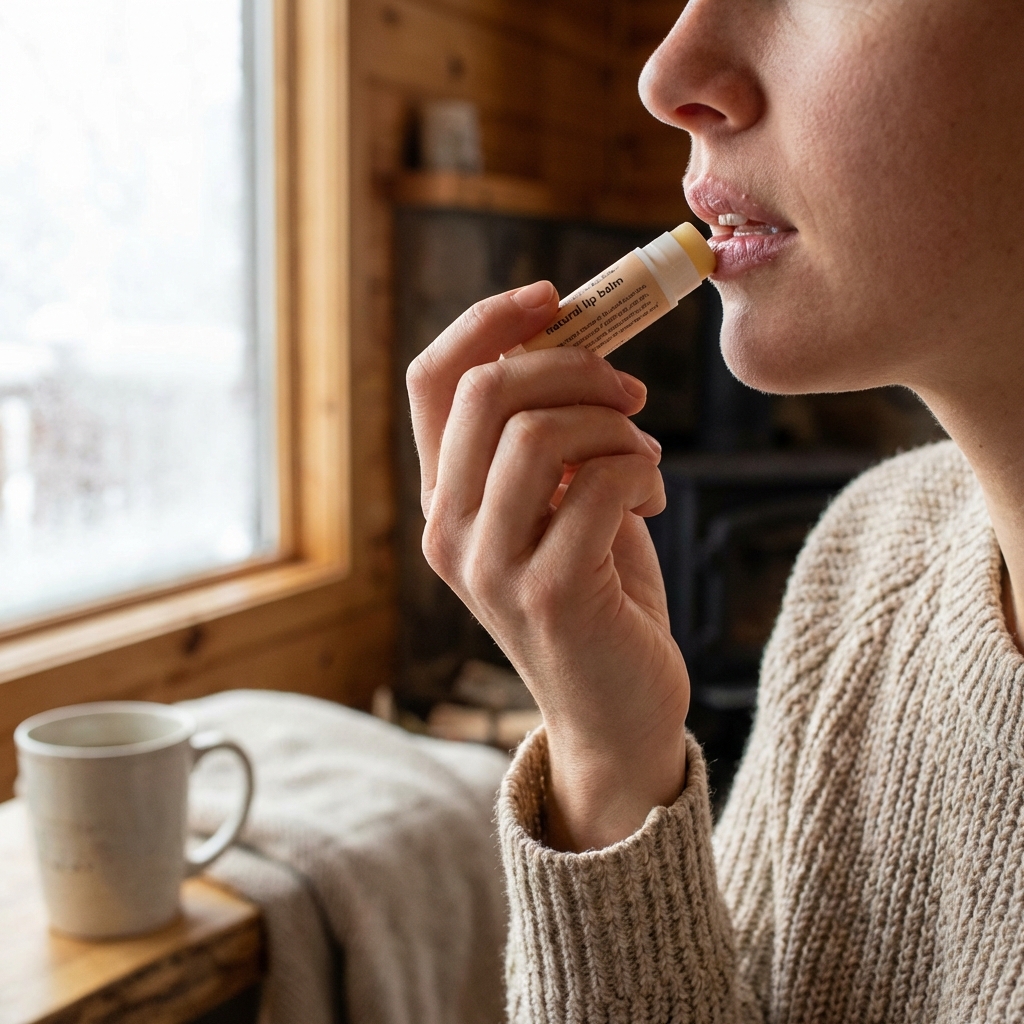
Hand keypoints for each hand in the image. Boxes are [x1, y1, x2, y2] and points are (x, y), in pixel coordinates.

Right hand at [407, 280, 690, 850]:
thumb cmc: (597, 594)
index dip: (488, 321)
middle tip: (628, 391)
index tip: (554, 298)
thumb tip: (583, 342)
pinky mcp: (547, 594)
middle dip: (574, 366)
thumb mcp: (561, 504)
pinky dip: (640, 471)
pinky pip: (599, 484)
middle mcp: (448, 530)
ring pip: (540, 434)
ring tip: (644, 456)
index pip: (433, 381)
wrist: (617, 713)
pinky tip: (652, 496)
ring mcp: (490, 567)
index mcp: (446, 499)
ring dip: (615, 427)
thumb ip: (552, 437)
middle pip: (486, 392)